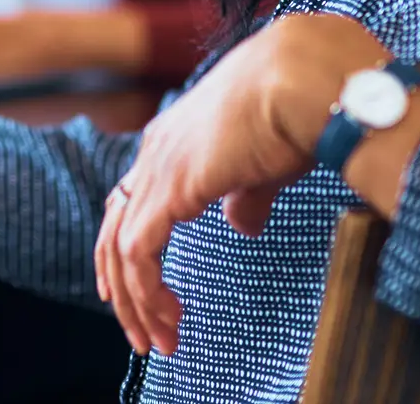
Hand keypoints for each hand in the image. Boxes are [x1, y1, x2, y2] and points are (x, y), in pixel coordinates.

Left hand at [94, 13, 419, 356]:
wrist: (304, 78)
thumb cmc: (297, 107)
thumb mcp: (266, 160)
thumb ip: (246, 192)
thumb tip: (240, 223)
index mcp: (177, 134)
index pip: (136, 195)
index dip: (133, 243)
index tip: (143, 290)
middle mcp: (158, 147)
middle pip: (116, 223)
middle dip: (124, 282)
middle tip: (143, 330)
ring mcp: (159, 167)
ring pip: (120, 246)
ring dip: (135, 301)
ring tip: (158, 340)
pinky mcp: (170, 189)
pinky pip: (139, 254)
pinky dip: (147, 294)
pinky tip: (170, 320)